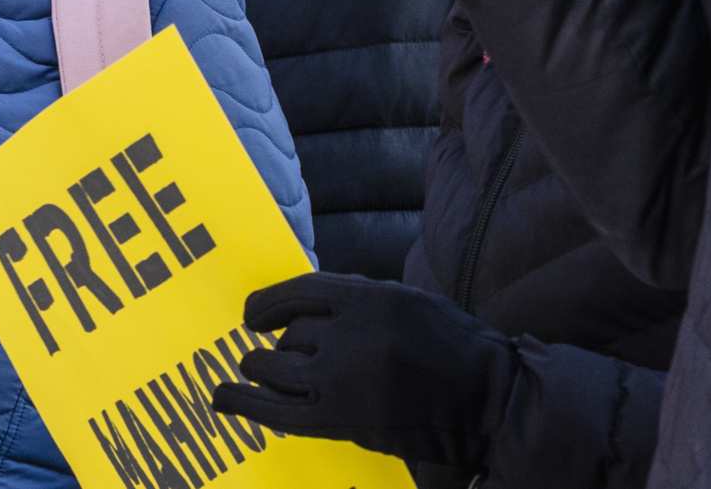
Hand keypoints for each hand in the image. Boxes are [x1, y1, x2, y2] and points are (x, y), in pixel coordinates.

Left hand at [207, 272, 513, 477]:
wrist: (488, 403)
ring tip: (257, 371)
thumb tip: (305, 307)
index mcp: (372, 298)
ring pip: (278, 367)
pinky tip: (221, 398)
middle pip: (291, 333)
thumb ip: (359, 301)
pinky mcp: (341, 420)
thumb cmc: (454, 350)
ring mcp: (344, 379)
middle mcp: (352, 334)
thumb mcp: (409, 303)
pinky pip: (278, 410)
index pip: (301, 290)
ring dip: (262, 369)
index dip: (268, 302)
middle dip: (281, 345)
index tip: (251, 314)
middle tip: (278, 354)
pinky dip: (244, 403)